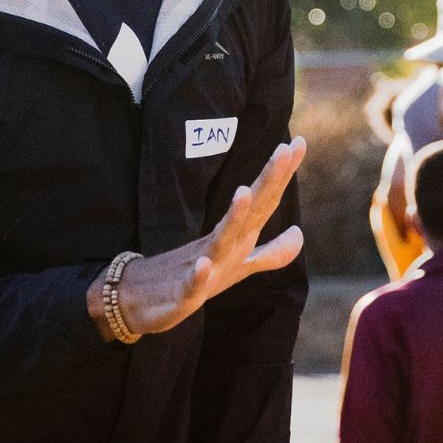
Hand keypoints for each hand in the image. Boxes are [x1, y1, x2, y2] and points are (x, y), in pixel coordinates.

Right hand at [100, 138, 306, 337]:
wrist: (142, 299)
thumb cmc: (196, 277)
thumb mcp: (240, 266)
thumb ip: (272, 252)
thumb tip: (300, 232)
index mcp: (239, 236)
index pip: (266, 201)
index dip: (283, 175)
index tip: (300, 143)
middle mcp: (223, 242)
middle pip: (250, 209)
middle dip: (266, 181)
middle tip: (283, 149)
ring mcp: (202, 264)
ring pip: (220, 239)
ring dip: (232, 217)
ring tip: (244, 193)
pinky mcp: (183, 291)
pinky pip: (191, 283)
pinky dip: (197, 275)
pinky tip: (203, 265)